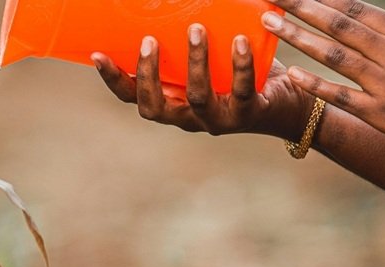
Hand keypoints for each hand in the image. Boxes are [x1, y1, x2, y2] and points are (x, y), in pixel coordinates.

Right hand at [92, 26, 314, 141]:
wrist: (288, 103)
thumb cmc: (242, 73)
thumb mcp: (210, 57)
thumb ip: (188, 38)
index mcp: (172, 104)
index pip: (132, 98)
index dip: (113, 80)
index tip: (96, 54)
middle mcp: (189, 118)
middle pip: (154, 107)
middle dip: (148, 75)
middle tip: (149, 41)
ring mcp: (217, 119)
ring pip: (197, 97)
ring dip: (194, 63)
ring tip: (195, 29)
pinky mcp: (248, 113)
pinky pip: (242, 90)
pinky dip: (240, 64)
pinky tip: (239, 40)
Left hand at [262, 0, 384, 161]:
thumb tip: (365, 23)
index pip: (356, 7)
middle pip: (339, 23)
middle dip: (301, 6)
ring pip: (334, 53)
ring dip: (298, 36)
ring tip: (269, 23)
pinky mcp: (382, 113)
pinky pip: (342, 96)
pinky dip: (316, 84)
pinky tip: (293, 75)